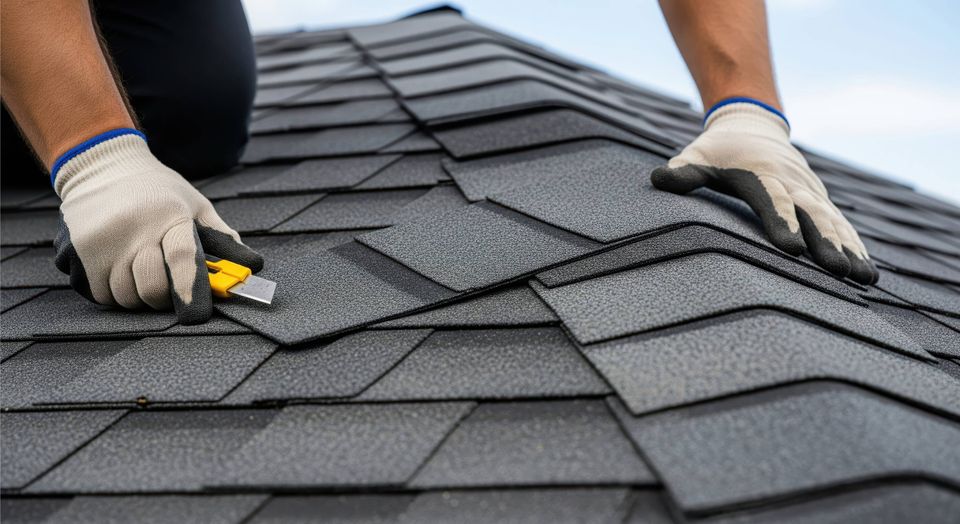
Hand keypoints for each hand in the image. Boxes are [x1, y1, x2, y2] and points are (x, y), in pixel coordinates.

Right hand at [53, 131, 262, 323]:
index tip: (198, 314)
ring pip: (126, 297)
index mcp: (170, 216)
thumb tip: (252, 267)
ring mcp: (103, 242)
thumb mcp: (196, 205)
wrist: (102, 166)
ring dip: (138, 296)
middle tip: (168, 286)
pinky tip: (120, 270)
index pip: (183, 260)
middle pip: (152, 288)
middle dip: (165, 297)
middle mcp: (134, 230)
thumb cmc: (159, 191)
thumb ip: (222, 238)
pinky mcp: (78, 252)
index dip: (192, 291)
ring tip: (142, 271)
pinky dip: (114, 292)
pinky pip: (102, 295)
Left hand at [650, 101, 877, 283]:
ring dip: (848, 248)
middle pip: (811, 213)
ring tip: (862, 277)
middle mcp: (792, 182)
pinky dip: (855, 245)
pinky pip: (841, 224)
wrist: (753, 126)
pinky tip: (868, 272)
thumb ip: (683, 172)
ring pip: (832, 221)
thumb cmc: (719, 149)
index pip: (773, 199)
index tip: (792, 249)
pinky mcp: (819, 200)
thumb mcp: (698, 156)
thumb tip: (658, 179)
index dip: (782, 221)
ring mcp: (810, 191)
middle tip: (838, 271)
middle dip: (826, 242)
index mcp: (761, 173)